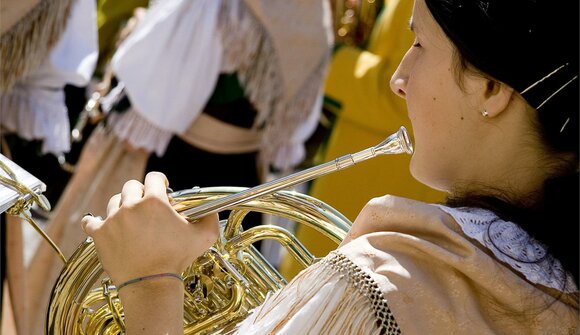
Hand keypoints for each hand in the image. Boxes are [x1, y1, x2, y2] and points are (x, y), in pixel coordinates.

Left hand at [81, 172, 218, 286]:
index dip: (160, 181)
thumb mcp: (204, 237)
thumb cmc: (178, 259)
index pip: (154, 177)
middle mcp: (131, 205)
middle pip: (132, 186)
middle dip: (140, 193)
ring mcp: (113, 219)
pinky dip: (94, 222)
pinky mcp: (99, 234)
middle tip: (146, 206)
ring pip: (114, 201)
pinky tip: (98, 223)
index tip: (162, 189)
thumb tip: (212, 210)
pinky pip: (90, 221)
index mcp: (155, 201)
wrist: (151, 284)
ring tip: (129, 219)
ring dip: (122, 206)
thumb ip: (210, 218)